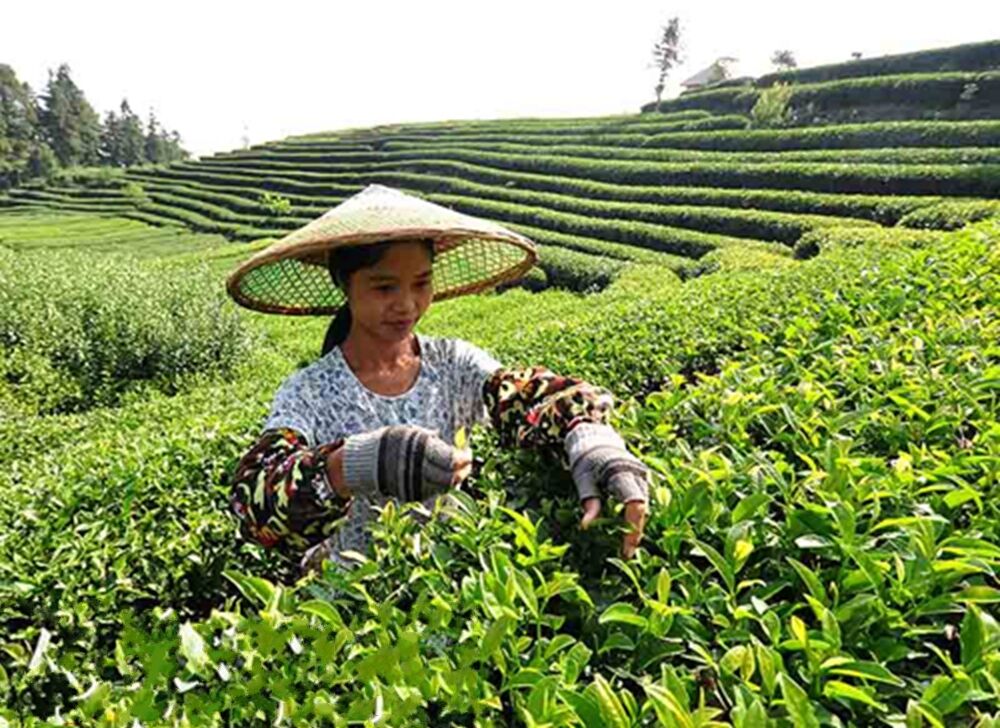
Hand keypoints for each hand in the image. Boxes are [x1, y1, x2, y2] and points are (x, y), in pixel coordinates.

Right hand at [343, 424, 470, 500]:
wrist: (368, 461)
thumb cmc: (394, 442)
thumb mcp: (413, 434)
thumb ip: (434, 441)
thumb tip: (457, 444)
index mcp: (420, 451)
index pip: (451, 459)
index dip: (464, 458)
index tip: (468, 453)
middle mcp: (419, 470)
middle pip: (450, 477)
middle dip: (463, 471)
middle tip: (467, 464)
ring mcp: (415, 485)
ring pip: (444, 487)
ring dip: (454, 480)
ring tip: (458, 471)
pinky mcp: (412, 496)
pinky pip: (434, 493)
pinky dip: (441, 486)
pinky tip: (444, 477)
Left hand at [566, 422, 650, 558]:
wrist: (596, 440)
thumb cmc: (587, 461)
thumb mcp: (583, 481)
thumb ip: (589, 502)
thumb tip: (586, 526)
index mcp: (622, 473)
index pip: (635, 506)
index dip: (633, 529)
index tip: (626, 550)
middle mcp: (638, 475)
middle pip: (642, 510)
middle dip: (635, 532)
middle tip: (625, 553)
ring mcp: (644, 477)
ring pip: (644, 507)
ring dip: (636, 526)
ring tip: (626, 547)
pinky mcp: (643, 481)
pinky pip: (642, 502)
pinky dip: (635, 517)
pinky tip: (626, 531)